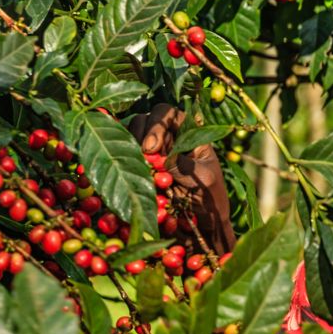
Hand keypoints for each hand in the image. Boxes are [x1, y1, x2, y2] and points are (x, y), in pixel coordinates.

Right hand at [128, 103, 235, 252]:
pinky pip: (125, 154)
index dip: (157, 124)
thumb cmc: (210, 196)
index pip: (168, 113)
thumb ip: (184, 164)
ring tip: (137, 166)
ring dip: (130, 147)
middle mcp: (168, 136)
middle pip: (145, 120)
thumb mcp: (205, 179)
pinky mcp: (141, 165)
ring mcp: (153, 150)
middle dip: (140, 135)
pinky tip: (126, 168)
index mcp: (188, 132)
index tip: (153, 148)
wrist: (203, 220)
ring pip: (131, 135)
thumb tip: (159, 156)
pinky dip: (122, 158)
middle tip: (143, 157)